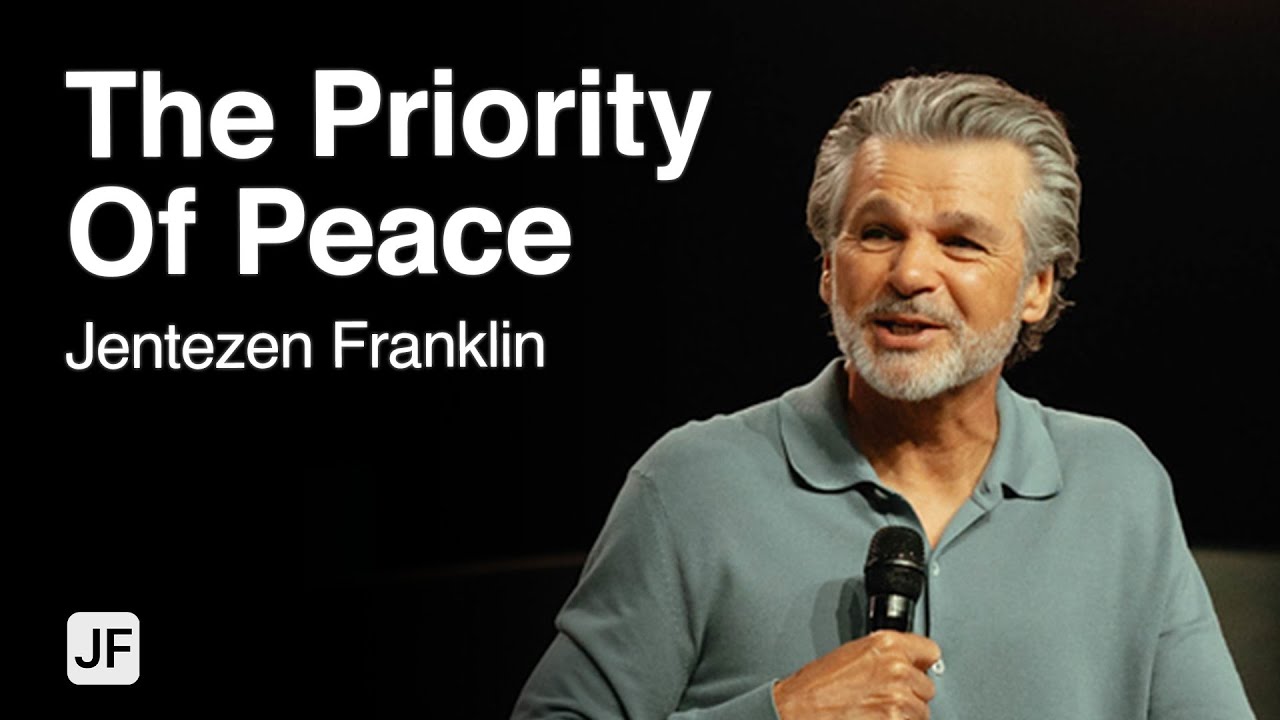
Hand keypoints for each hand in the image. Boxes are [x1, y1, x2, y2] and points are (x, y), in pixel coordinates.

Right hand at [772, 631, 940, 719]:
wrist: (796, 711)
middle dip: (910, 694)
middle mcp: (897, 669)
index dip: (920, 664)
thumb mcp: (852, 654)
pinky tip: (873, 719)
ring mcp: (899, 699)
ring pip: (920, 712)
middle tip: (881, 697)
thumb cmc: (815, 686)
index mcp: (887, 645)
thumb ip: (884, 655)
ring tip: (874, 711)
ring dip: (903, 716)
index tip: (916, 670)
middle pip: (926, 687)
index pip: (930, 651)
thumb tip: (906, 663)